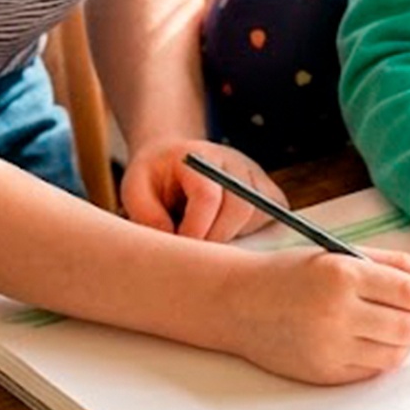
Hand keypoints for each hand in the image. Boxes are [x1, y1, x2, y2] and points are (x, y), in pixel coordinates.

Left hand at [120, 138, 285, 240]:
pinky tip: (230, 236)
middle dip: (217, 239)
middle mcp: (232, 162)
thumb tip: (177, 242)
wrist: (174, 161)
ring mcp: (254, 176)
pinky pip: (274, 218)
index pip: (208, 196)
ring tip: (208, 238)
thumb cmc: (154, 178)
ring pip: (259, 215)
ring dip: (235, 237)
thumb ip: (147, 216)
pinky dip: (255, 234)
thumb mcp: (135, 190)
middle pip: (241, 206)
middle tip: (196, 253)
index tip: (180, 246)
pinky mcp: (269, 192)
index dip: (195, 230)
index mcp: (197, 156)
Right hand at [235, 244, 409, 384]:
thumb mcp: (340, 253)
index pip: (409, 292)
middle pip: (409, 327)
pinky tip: (373, 341)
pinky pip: (372, 371)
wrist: (239, 303)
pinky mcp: (324, 373)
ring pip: (396, 353)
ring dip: (408, 341)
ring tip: (397, 326)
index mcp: (342, 274)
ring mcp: (330, 347)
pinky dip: (383, 357)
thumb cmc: (291, 274)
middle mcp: (337, 312)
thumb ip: (392, 265)